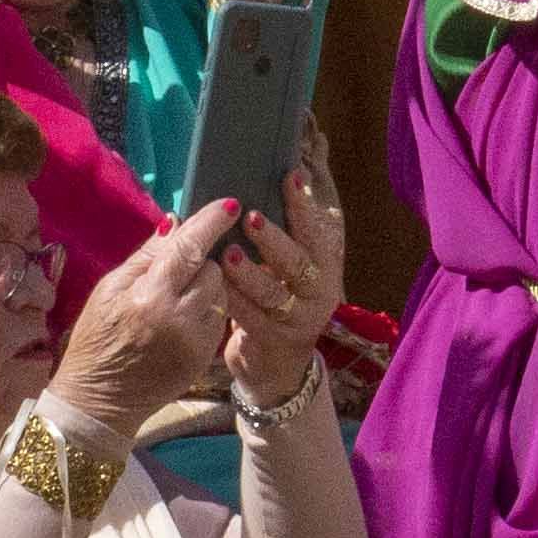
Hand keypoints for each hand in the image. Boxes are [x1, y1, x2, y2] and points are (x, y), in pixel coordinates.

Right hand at [53, 202, 236, 431]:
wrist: (100, 401)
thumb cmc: (96, 340)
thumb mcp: (108, 290)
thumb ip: (146, 257)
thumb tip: (175, 223)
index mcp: (150, 295)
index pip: (191, 247)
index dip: (212, 222)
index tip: (230, 204)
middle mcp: (180, 316)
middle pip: (213, 269)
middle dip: (202, 261)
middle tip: (179, 269)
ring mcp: (197, 340)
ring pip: (221, 293)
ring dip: (207, 286)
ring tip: (180, 296)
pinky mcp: (205, 357)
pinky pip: (220, 318)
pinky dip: (208, 311)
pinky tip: (184, 318)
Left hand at [214, 183, 341, 407]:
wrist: (278, 363)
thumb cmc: (279, 297)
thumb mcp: (289, 266)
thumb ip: (286, 229)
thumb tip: (282, 174)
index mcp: (325, 266)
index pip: (317, 230)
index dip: (304, 205)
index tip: (290, 176)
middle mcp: (318, 291)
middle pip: (298, 262)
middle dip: (274, 239)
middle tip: (251, 218)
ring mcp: (297, 319)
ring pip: (273, 292)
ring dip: (249, 272)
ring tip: (228, 254)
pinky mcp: (272, 340)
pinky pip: (249, 317)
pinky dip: (230, 299)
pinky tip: (213, 285)